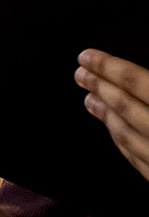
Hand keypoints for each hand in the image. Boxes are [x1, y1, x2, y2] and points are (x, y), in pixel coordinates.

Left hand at [77, 50, 148, 181]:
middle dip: (99, 87)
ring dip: (105, 114)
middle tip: (79, 73)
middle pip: (125, 106)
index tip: (86, 57)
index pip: (136, 82)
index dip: (109, 67)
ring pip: (127, 134)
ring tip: (89, 99)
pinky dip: (121, 141)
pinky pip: (137, 159)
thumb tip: (134, 74)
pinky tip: (112, 129)